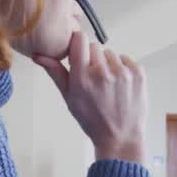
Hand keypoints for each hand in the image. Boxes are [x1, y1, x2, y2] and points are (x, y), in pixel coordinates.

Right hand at [35, 31, 146, 163]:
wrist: (120, 137)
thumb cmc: (92, 120)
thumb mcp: (69, 98)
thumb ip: (55, 72)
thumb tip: (39, 55)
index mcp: (82, 77)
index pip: (79, 39)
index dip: (78, 44)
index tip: (78, 53)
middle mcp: (103, 72)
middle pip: (94, 46)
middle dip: (92, 58)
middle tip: (93, 78)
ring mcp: (123, 73)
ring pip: (110, 53)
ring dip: (108, 64)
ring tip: (108, 84)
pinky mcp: (138, 74)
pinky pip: (126, 59)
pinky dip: (122, 68)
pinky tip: (119, 85)